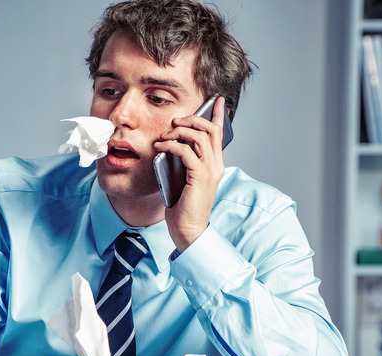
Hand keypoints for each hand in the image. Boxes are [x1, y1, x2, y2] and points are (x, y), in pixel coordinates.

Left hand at [155, 97, 226, 251]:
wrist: (189, 229)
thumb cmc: (184, 207)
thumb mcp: (185, 179)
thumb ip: (185, 163)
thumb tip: (173, 145)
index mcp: (215, 165)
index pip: (220, 134)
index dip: (219, 115)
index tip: (217, 100)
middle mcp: (216, 165)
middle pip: (210, 129)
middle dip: (193, 119)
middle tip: (176, 121)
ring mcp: (209, 171)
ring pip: (200, 136)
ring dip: (180, 131)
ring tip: (165, 136)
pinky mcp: (199, 177)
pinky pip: (186, 151)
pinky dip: (172, 145)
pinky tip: (161, 147)